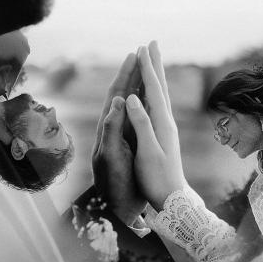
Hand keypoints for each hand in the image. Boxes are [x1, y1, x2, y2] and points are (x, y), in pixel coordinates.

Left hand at [92, 53, 146, 225]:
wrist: (117, 208)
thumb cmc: (113, 184)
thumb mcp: (110, 156)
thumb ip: (111, 129)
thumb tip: (118, 101)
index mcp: (109, 128)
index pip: (117, 94)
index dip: (125, 74)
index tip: (133, 54)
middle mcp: (115, 129)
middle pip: (125, 94)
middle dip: (133, 73)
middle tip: (142, 52)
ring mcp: (124, 137)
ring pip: (134, 105)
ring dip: (140, 85)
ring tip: (148, 69)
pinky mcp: (133, 147)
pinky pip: (140, 119)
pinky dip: (146, 105)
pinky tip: (153, 102)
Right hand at [125, 42, 184, 210]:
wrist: (172, 198)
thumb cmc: (157, 179)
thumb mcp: (148, 152)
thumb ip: (142, 124)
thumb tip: (133, 97)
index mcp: (162, 124)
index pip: (154, 90)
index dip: (147, 69)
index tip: (142, 49)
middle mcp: (166, 122)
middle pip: (160, 87)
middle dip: (154, 64)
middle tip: (151, 43)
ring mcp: (166, 128)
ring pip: (160, 94)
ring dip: (155, 75)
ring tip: (151, 59)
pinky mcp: (163, 134)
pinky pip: (158, 105)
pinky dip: (154, 91)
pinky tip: (152, 91)